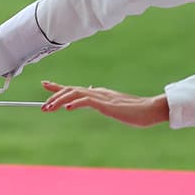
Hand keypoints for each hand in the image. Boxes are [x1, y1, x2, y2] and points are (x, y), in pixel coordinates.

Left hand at [40, 80, 168, 127]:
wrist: (151, 110)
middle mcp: (98, 92)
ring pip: (76, 93)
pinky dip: (77, 103)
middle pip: (71, 90)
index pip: (74, 88)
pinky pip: (89, 101)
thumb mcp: (113, 105)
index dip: (58, 86)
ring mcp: (102, 97)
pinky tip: (68, 108)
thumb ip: (101, 101)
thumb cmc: (135, 111)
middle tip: (43, 107)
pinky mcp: (108, 104)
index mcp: (98, 93)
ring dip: (60, 100)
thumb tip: (90, 97)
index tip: (44, 84)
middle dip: (54, 97)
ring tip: (49, 108)